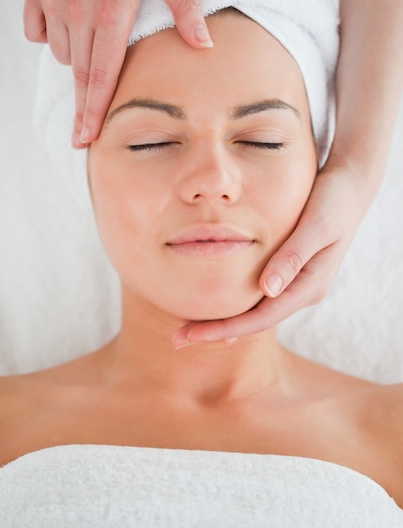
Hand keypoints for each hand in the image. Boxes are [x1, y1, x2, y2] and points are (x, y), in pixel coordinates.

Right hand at [24, 0, 211, 146]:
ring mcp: (53, 1)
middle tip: (82, 135)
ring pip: (63, 55)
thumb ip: (187, 8)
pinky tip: (68, 24)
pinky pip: (38, 33)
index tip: (86, 139)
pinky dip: (51, 37)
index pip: (101, 77)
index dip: (94, 112)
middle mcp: (77, 12)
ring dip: (77, 60)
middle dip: (82, 107)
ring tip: (95, 43)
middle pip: (80, 75)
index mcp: (111, 13)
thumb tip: (204, 46)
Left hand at [172, 160, 372, 347]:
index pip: (262, 317)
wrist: (350, 187)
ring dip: (222, 321)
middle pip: (255, 321)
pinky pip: (256, 295)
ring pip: (254, 311)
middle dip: (217, 332)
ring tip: (187, 328)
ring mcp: (294, 283)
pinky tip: (211, 305)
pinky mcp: (287, 272)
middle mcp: (301, 291)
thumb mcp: (317, 225)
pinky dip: (232, 303)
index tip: (192, 335)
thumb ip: (293, 256)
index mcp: (310, 286)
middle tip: (177, 339)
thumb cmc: (334, 201)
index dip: (226, 328)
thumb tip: (268, 290)